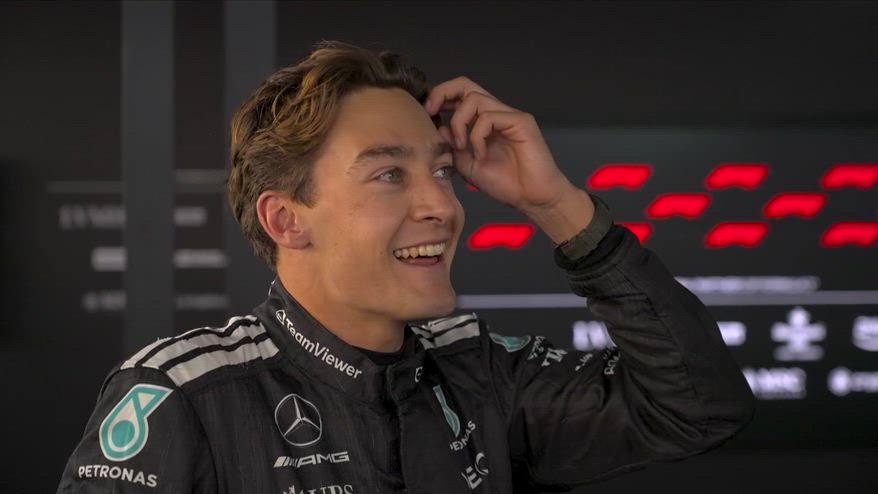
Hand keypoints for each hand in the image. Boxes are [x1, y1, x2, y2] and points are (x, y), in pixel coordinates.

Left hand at [424, 76, 594, 242]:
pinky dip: (477, 136)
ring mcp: (509, 115)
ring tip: (462, 147)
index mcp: (484, 122)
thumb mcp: (469, 167)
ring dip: (459, 123)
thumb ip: (453, 148)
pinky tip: (481, 155)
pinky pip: (489, 117)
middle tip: (430, 113)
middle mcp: (497, 113)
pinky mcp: (521, 121)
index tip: (426, 114)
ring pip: (474, 99)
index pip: (459, 95)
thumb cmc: (507, 184)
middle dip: (442, 93)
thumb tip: (439, 128)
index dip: (439, 98)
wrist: (533, 199)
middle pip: (465, 85)